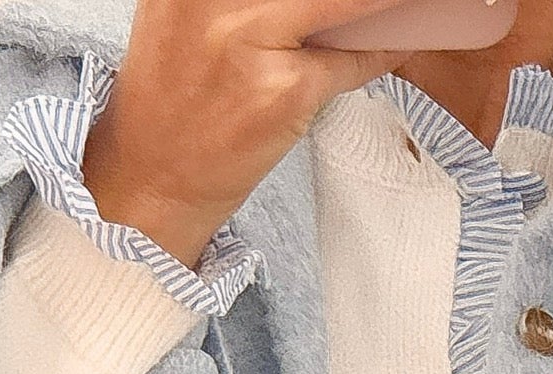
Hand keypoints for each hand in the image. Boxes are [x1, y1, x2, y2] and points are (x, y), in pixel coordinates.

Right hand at [82, 0, 411, 267]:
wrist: (154, 177)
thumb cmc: (175, 97)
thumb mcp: (187, 13)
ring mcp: (250, 41)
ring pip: (344, 4)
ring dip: (378, 3)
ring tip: (398, 5)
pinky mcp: (284, 91)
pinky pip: (349, 61)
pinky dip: (377, 52)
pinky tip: (390, 45)